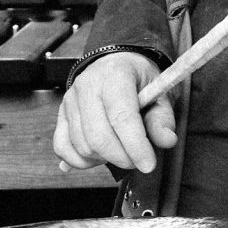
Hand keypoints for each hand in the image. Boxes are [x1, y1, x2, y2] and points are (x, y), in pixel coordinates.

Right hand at [53, 52, 178, 174]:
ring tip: (120, 151)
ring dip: (104, 159)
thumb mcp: (159, 92)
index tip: (148, 164)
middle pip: (98, 136)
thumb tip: (166, 140)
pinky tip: (97, 156)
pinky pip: (62, 146)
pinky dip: (79, 160)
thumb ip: (162, 118)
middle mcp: (88, 85)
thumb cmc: (137, 78)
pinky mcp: (61, 114)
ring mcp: (70, 100)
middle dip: (121, 157)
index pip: (122, 117)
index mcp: (115, 75)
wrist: (115, 64)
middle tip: (137, 160)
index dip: (135, 146)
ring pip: (82, 145)